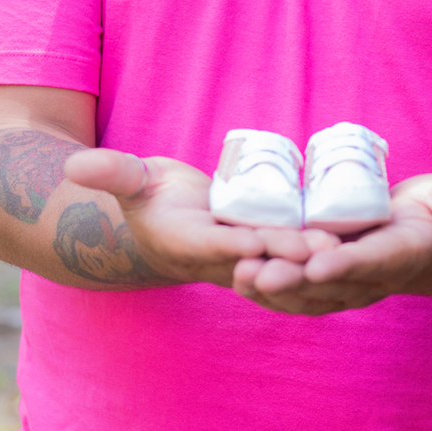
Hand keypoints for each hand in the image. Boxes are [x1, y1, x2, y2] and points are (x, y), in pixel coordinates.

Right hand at [64, 148, 334, 288]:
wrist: (164, 222)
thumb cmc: (147, 197)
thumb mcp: (130, 181)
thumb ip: (111, 172)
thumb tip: (75, 166)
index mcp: (191, 244)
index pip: (219, 246)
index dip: (242, 243)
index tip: (264, 241)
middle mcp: (224, 260)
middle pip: (261, 260)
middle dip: (290, 258)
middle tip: (324, 249)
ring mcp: (250, 258)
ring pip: (284, 265)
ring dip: (313, 264)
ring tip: (346, 250)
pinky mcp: (269, 251)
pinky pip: (297, 259)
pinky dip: (322, 260)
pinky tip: (355, 249)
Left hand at [232, 173, 431, 314]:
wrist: (430, 244)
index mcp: (400, 258)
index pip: (371, 263)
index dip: (345, 265)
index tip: (318, 264)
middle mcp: (369, 279)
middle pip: (326, 284)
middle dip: (290, 280)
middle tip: (256, 272)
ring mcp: (345, 284)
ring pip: (303, 291)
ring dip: (270, 286)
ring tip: (237, 274)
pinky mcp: (325, 280)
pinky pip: (293, 288)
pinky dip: (266, 284)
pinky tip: (235, 273)